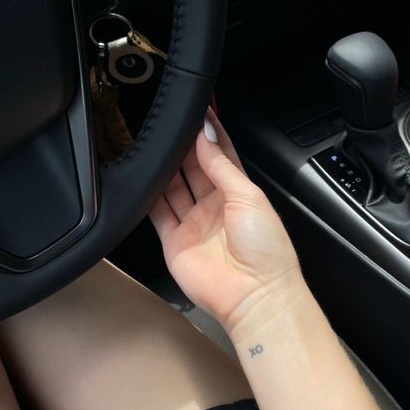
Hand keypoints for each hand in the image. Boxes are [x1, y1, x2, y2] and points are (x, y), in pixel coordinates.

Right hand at [150, 111, 302, 331]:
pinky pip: (158, 214)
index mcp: (239, 193)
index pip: (221, 156)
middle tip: (171, 126)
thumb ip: (222, 165)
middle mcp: (215, 207)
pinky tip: (144, 179)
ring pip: (173, 188)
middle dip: (183, 148)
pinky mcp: (175, 241)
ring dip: (164, 169)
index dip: (209, 135)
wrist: (255, 296)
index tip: (198, 114)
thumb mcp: (248, 195)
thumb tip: (207, 135)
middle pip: (194, 169)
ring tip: (153, 146)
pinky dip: (149, 197)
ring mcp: (194, 224)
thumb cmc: (266, 250)